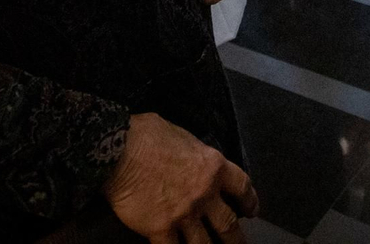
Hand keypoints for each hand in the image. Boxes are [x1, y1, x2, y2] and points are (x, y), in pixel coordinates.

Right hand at [103, 113, 257, 242]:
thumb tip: (192, 156)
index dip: (249, 201)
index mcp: (212, 167)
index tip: (250, 210)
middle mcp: (204, 194)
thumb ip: (194, 152)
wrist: (118, 151)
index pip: (242, 187)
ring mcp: (184, 214)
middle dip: (236, 239)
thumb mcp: (182, 135)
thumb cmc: (146, 136)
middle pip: (228, 224)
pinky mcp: (161, 229)